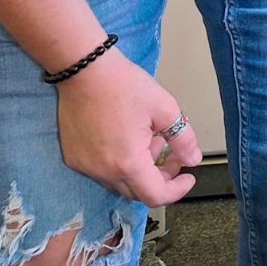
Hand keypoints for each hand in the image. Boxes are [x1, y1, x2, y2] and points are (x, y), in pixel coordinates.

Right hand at [56, 49, 202, 205]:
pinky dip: (119, 163)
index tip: (189, 176)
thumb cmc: (125, 86)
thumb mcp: (164, 108)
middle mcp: (103, 172)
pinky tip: (127, 138)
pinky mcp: (73, 157)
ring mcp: (85, 167)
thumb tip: (193, 159)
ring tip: (150, 139)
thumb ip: (182, 138)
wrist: (84, 69)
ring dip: (139, 169)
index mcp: (128, 163)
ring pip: (119, 181)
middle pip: (137, 191)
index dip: (176, 190)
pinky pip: (101, 171)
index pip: (155, 195)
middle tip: (173, 157)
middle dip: (160, 178)